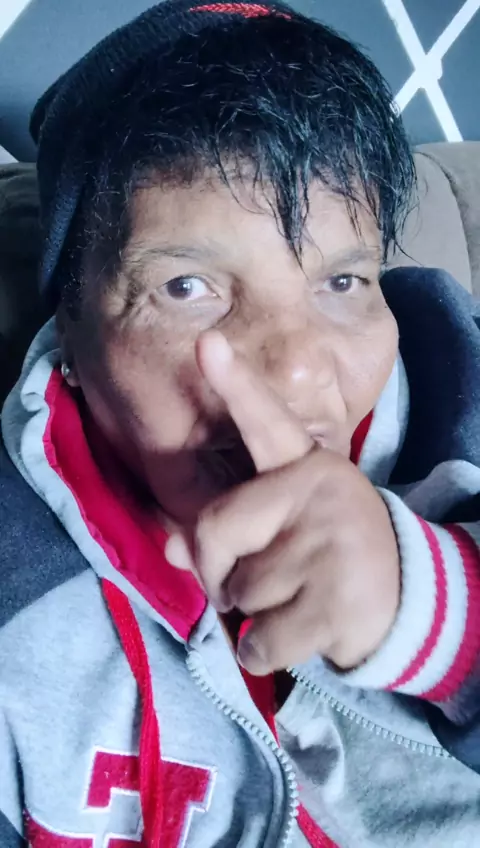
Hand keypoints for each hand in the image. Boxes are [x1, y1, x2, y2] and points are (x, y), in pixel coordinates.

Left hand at [166, 332, 399, 674]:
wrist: (410, 602)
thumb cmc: (329, 556)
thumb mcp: (285, 531)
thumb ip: (228, 530)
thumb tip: (173, 546)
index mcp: (307, 467)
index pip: (265, 421)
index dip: (234, 383)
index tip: (206, 343)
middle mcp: (319, 493)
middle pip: (215, 531)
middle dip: (218, 572)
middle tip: (250, 586)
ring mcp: (330, 545)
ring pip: (237, 593)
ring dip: (251, 616)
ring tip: (297, 601)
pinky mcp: (336, 601)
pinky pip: (258, 640)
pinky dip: (263, 653)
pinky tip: (300, 637)